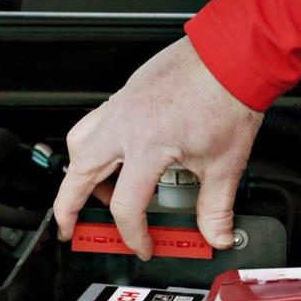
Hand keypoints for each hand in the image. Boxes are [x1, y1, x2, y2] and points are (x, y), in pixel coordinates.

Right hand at [53, 36, 262, 259]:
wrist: (232, 54)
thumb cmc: (228, 96)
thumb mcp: (225, 164)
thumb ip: (216, 207)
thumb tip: (217, 235)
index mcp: (147, 146)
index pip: (125, 207)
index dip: (133, 235)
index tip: (144, 246)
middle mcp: (125, 124)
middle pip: (78, 174)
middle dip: (68, 209)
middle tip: (70, 228)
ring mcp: (121, 106)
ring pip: (78, 142)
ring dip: (78, 173)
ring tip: (92, 193)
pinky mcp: (126, 94)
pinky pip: (94, 122)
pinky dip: (94, 144)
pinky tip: (113, 156)